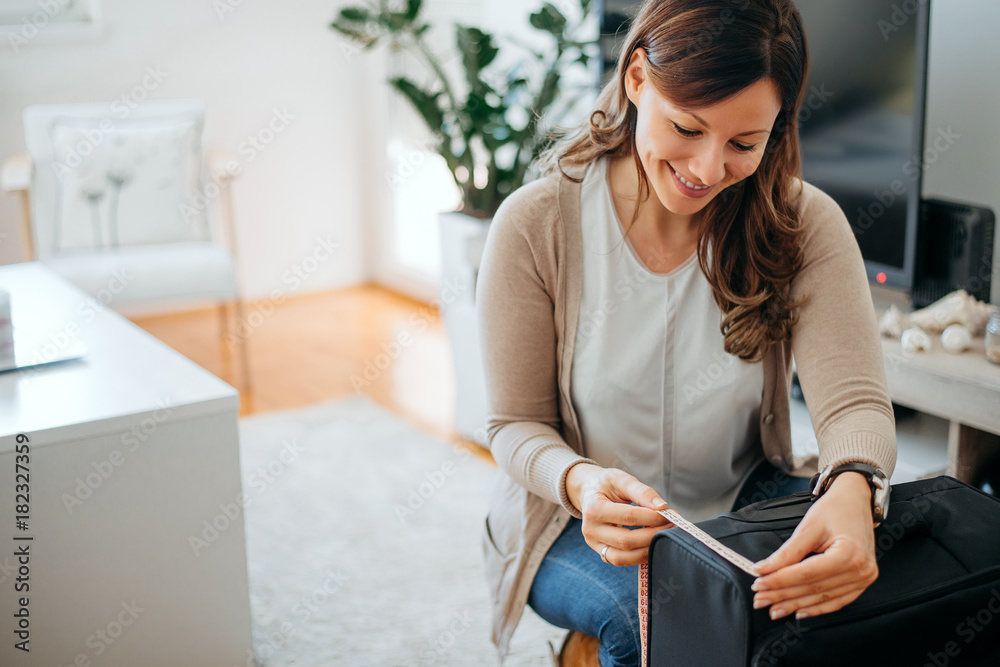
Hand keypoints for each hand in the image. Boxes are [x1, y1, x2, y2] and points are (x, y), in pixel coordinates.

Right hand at [566, 463, 673, 565]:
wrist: (587, 492)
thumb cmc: (605, 484)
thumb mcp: (621, 479)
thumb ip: (641, 491)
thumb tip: (662, 507)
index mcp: (594, 508)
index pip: (629, 517)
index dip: (653, 517)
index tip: (671, 514)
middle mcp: (590, 530)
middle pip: (627, 541)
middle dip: (654, 535)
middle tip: (673, 526)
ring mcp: (594, 544)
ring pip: (624, 557)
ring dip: (648, 550)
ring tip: (664, 536)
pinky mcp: (601, 552)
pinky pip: (622, 561)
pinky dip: (640, 556)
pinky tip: (651, 544)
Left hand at [750, 471, 877, 619]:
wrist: (855, 501)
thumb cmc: (834, 509)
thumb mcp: (807, 526)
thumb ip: (787, 552)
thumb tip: (763, 569)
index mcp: (848, 553)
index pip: (806, 574)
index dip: (779, 581)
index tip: (758, 584)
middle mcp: (861, 570)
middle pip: (813, 588)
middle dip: (783, 596)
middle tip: (760, 600)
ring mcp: (864, 578)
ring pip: (823, 598)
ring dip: (796, 604)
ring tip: (773, 608)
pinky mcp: (862, 582)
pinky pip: (837, 601)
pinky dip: (817, 608)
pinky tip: (799, 611)